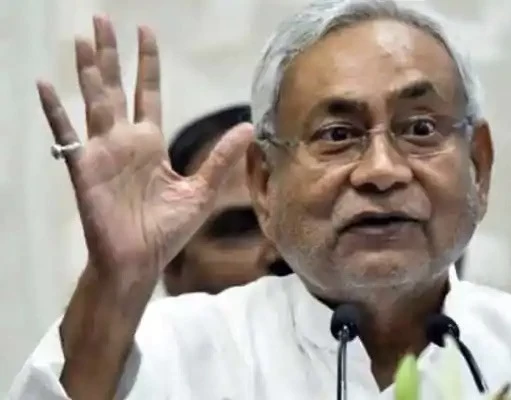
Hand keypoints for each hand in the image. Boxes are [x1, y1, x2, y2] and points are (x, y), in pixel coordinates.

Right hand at [37, 16, 252, 291]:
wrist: (140, 261)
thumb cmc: (166, 231)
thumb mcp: (201, 190)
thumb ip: (221, 158)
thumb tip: (248, 128)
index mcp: (152, 143)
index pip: (149, 92)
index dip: (147, 63)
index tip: (145, 31)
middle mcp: (125, 141)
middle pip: (117, 87)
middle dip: (111, 54)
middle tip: (101, 19)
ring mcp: (102, 152)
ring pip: (94, 101)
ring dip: (88, 70)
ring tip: (83, 38)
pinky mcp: (84, 168)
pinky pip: (66, 134)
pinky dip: (55, 111)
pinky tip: (45, 85)